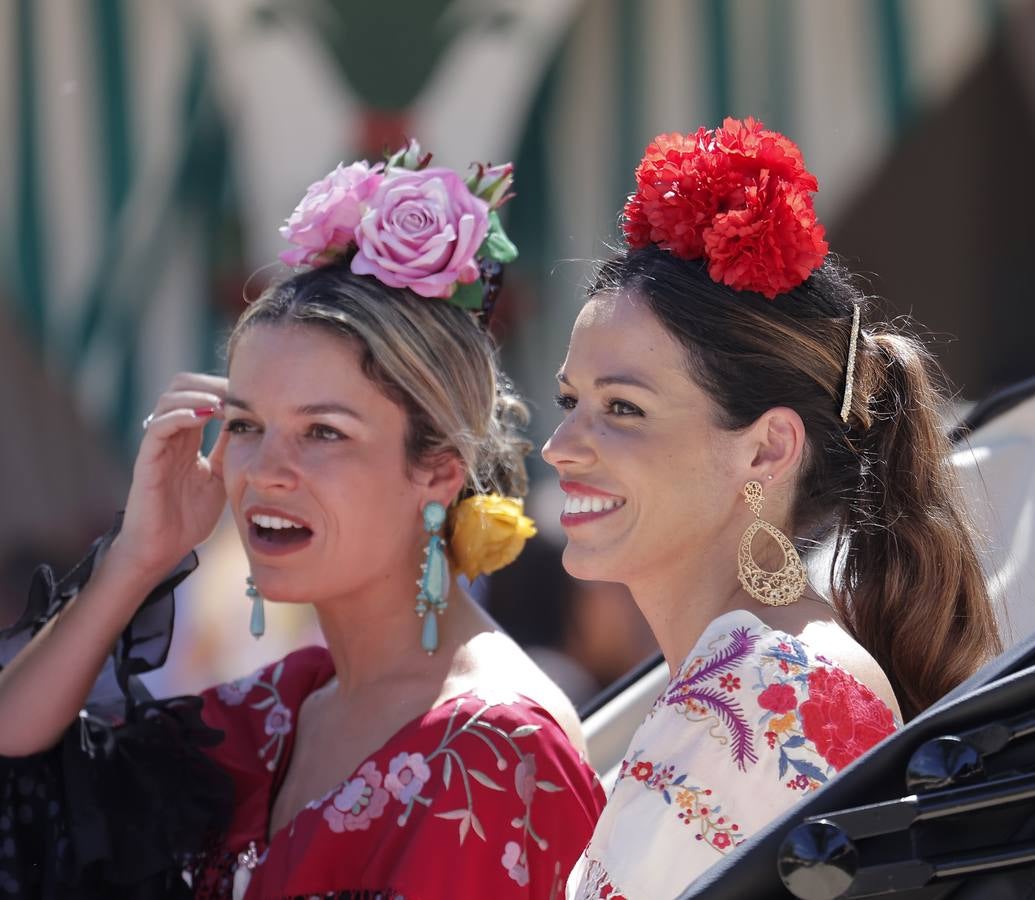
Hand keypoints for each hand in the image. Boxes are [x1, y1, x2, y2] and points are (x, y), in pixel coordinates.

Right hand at [112, 373, 229, 578]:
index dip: (221, 387)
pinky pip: (157, 427)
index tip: (249, 392)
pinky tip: (204, 415)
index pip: (199, 394)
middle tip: (236, 392)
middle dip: (209, 382)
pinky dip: (180, 415)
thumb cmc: (189, 517)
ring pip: (168, 400)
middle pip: (180, 386)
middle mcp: (170, 436)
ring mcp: (156, 446)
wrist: (164, 549)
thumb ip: (230, 450)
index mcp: (187, 438)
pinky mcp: (146, 460)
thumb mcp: (222, 476)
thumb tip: (253, 424)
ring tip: (222, 403)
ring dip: (197, 394)